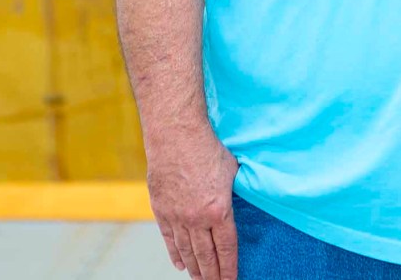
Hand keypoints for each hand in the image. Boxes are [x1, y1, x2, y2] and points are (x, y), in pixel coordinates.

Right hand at [146, 128, 239, 279]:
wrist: (175, 134)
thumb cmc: (207, 147)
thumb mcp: (232, 171)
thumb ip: (234, 192)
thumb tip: (239, 201)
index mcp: (219, 210)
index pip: (227, 249)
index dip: (229, 269)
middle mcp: (197, 218)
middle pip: (206, 256)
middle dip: (212, 275)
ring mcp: (177, 216)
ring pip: (187, 251)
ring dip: (195, 268)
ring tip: (199, 279)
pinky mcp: (161, 209)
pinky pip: (169, 239)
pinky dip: (175, 253)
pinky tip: (181, 264)